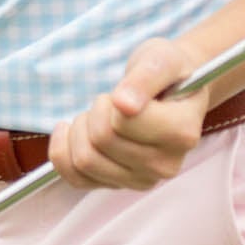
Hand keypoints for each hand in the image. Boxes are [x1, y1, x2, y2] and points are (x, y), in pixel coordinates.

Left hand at [48, 36, 207, 190]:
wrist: (172, 87)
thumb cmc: (167, 70)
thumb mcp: (160, 58)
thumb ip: (144, 78)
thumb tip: (124, 105)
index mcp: (181, 133)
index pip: (122, 122)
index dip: (113, 100)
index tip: (126, 90)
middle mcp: (166, 165)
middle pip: (101, 140)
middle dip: (96, 111)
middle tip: (111, 100)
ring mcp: (143, 180)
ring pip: (85, 160)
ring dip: (81, 129)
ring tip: (99, 115)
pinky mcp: (120, 186)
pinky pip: (74, 177)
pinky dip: (63, 150)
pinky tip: (72, 130)